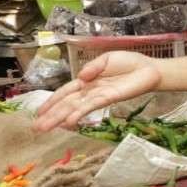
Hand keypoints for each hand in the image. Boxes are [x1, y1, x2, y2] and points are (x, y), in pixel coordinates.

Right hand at [33, 51, 160, 131]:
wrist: (150, 69)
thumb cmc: (129, 63)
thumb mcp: (107, 59)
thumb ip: (93, 67)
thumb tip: (81, 77)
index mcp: (87, 81)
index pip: (66, 92)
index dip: (52, 101)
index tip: (38, 112)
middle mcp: (90, 91)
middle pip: (67, 103)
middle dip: (51, 115)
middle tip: (36, 128)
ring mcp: (98, 96)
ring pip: (74, 107)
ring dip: (59, 118)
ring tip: (45, 128)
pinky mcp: (109, 98)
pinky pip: (91, 106)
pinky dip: (79, 113)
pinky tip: (69, 122)